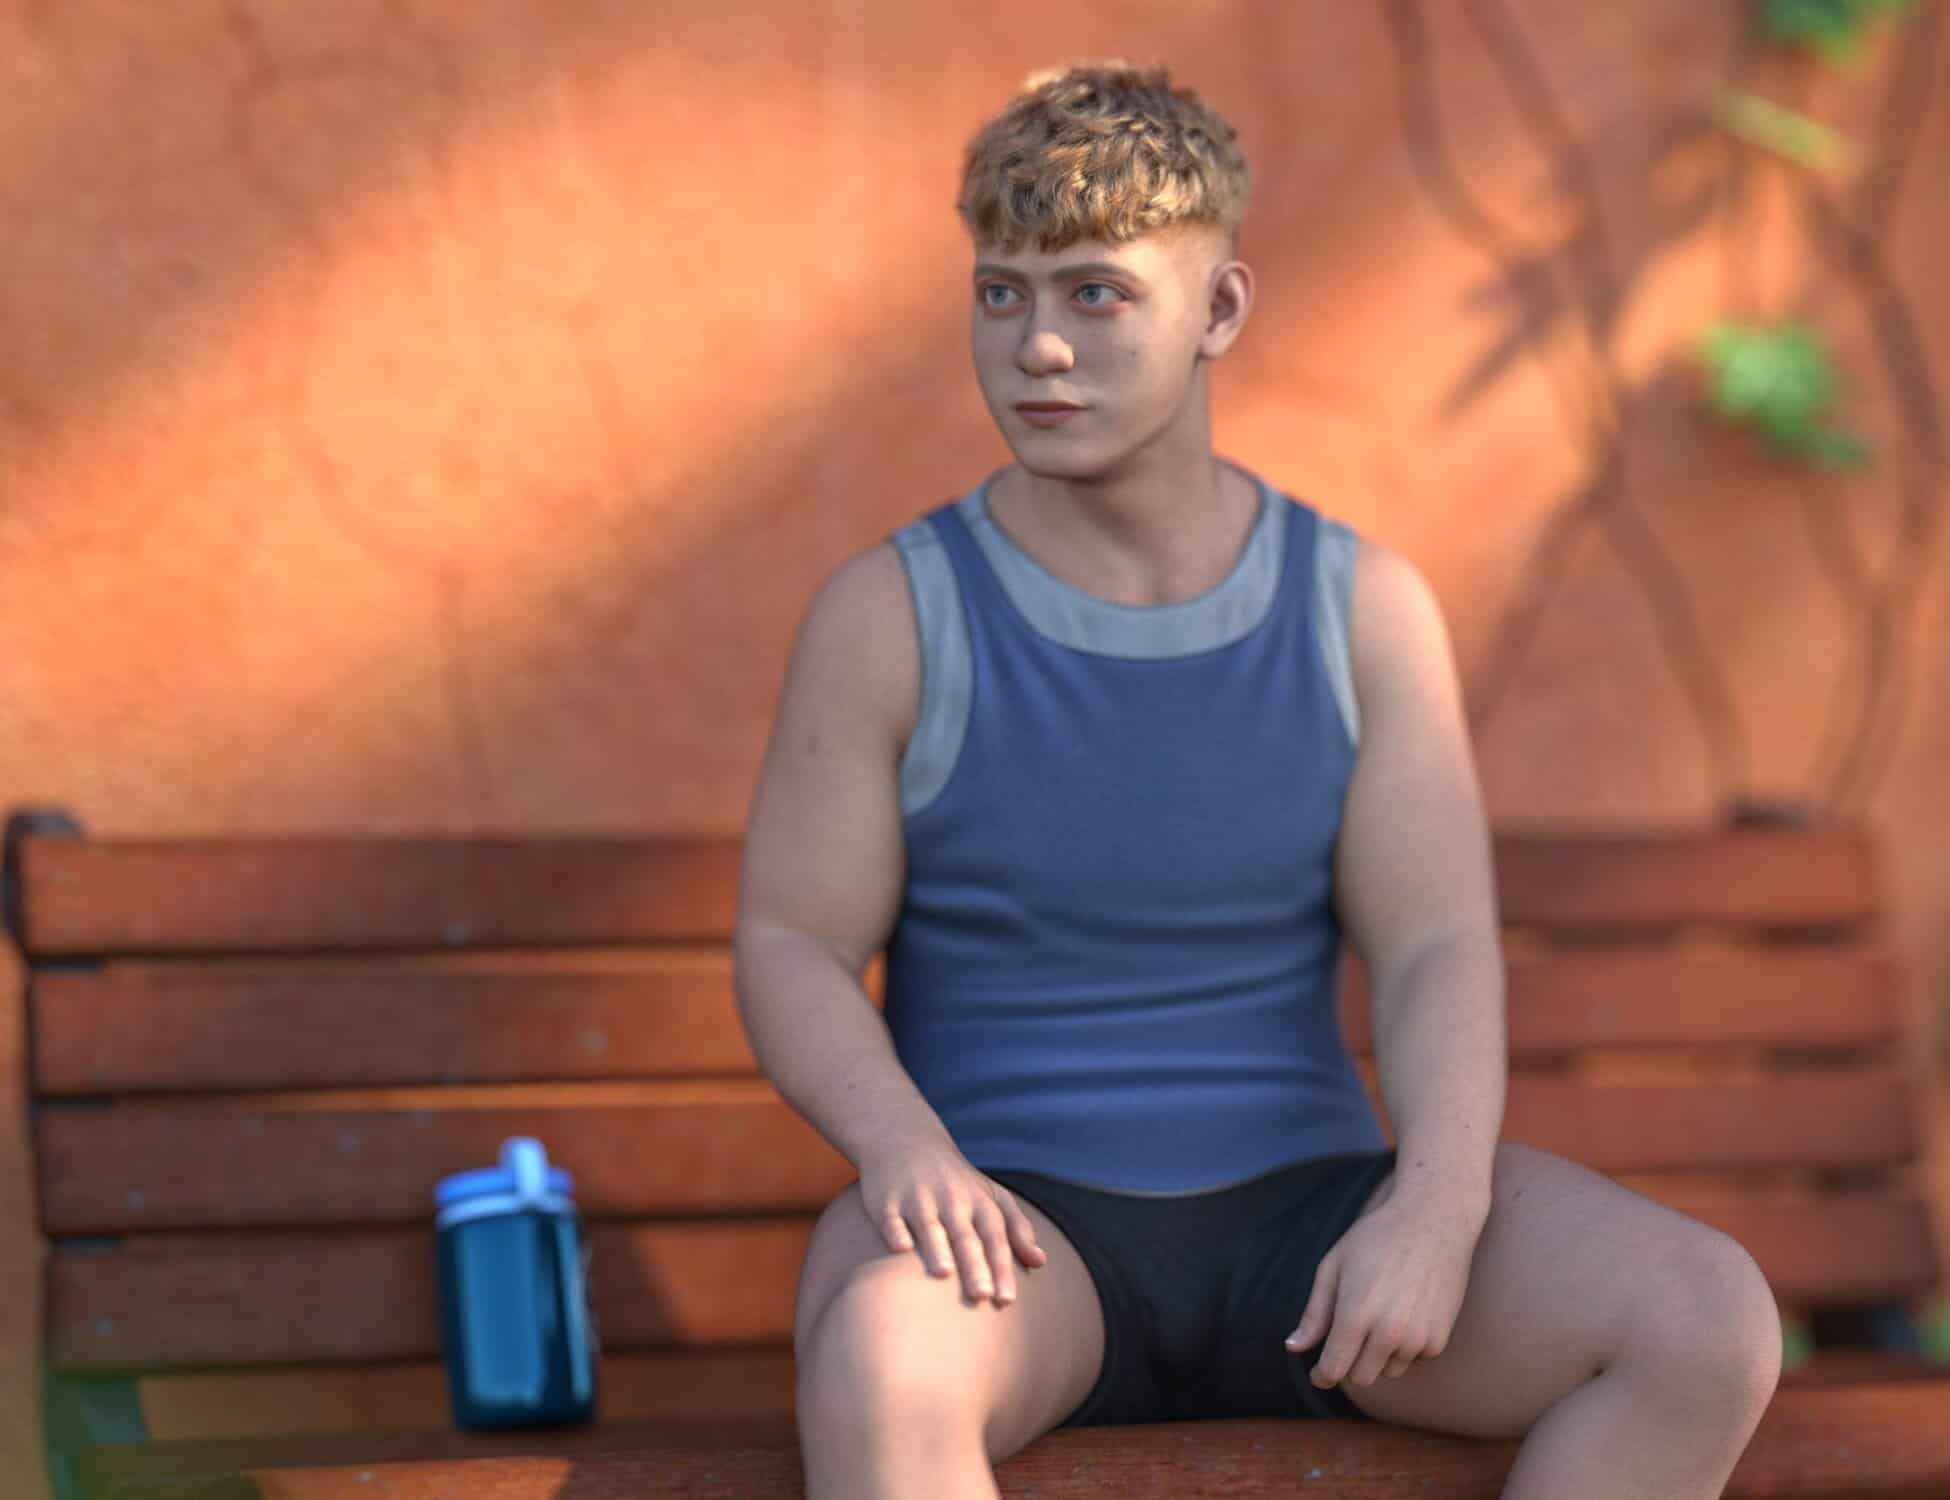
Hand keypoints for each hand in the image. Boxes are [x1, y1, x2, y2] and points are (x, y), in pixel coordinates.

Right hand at [856, 1134, 1047, 1306]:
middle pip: (965, 1236)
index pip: (995, 1237)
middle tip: (982, 1295)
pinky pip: (891, 1218)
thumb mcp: (990, 1195)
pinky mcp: (887, 1200)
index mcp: (979, 1202)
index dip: (1002, 1267)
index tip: (1006, 1299)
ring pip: (930, 1226)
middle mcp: (951, 1200)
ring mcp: (919, 1198)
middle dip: (974, 1265)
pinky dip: (895, 1231)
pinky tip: (900, 1249)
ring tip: (944, 1273)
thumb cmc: (956, 1180)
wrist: (905, 1139)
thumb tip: (1041, 1262)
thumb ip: (1017, 1228)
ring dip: (937, 1247)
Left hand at [1284, 1186, 1480, 1388]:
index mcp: (1355, 1315)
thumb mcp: (1334, 1267)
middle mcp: (1388, 1333)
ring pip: (1388, 1371)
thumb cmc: (1377, 1238)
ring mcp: (1417, 1338)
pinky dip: (1405, 1347)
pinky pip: (1414, 1360)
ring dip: (1379, 1355)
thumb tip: (1294, 1347)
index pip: (1334, 1369)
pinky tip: (1405, 1313)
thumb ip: (1314, 1313)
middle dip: (1349, 1364)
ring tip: (1380, 1314)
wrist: (1433, 1220)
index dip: (1322, 1376)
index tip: (1319, 1373)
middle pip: (1360, 1378)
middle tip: (1349, 1334)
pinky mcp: (1439, 1339)